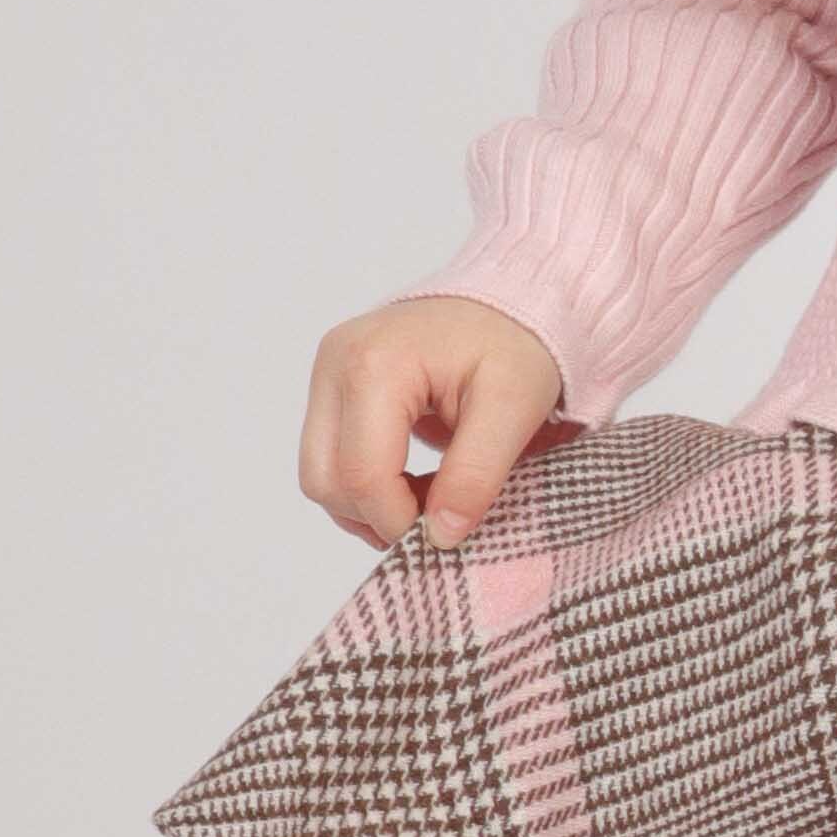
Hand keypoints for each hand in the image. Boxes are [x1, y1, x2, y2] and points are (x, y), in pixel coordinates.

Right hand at [300, 291, 568, 549]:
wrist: (511, 299)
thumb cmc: (517, 344)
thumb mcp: (513, 410)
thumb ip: (476, 476)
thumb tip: (441, 537)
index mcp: (374, 365)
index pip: (362, 476)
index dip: (399, 521)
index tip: (447, 533)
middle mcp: (335, 363)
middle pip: (325, 480)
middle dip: (378, 517)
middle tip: (438, 517)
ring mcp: (326, 372)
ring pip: (319, 475)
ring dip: (367, 505)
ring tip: (427, 497)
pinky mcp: (331, 384)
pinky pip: (328, 457)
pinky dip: (363, 484)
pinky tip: (410, 479)